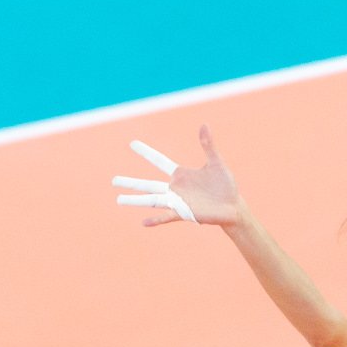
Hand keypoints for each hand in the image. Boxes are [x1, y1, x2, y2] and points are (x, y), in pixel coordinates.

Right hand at [113, 126, 243, 227]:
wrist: (233, 206)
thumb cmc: (225, 185)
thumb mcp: (216, 163)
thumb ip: (208, 145)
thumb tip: (204, 125)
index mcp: (180, 174)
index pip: (159, 161)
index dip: (146, 152)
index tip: (132, 144)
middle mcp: (175, 188)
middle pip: (147, 184)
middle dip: (130, 182)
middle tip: (113, 180)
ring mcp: (177, 201)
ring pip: (151, 200)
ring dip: (135, 200)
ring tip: (118, 199)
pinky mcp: (184, 213)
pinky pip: (167, 216)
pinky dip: (156, 219)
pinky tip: (144, 222)